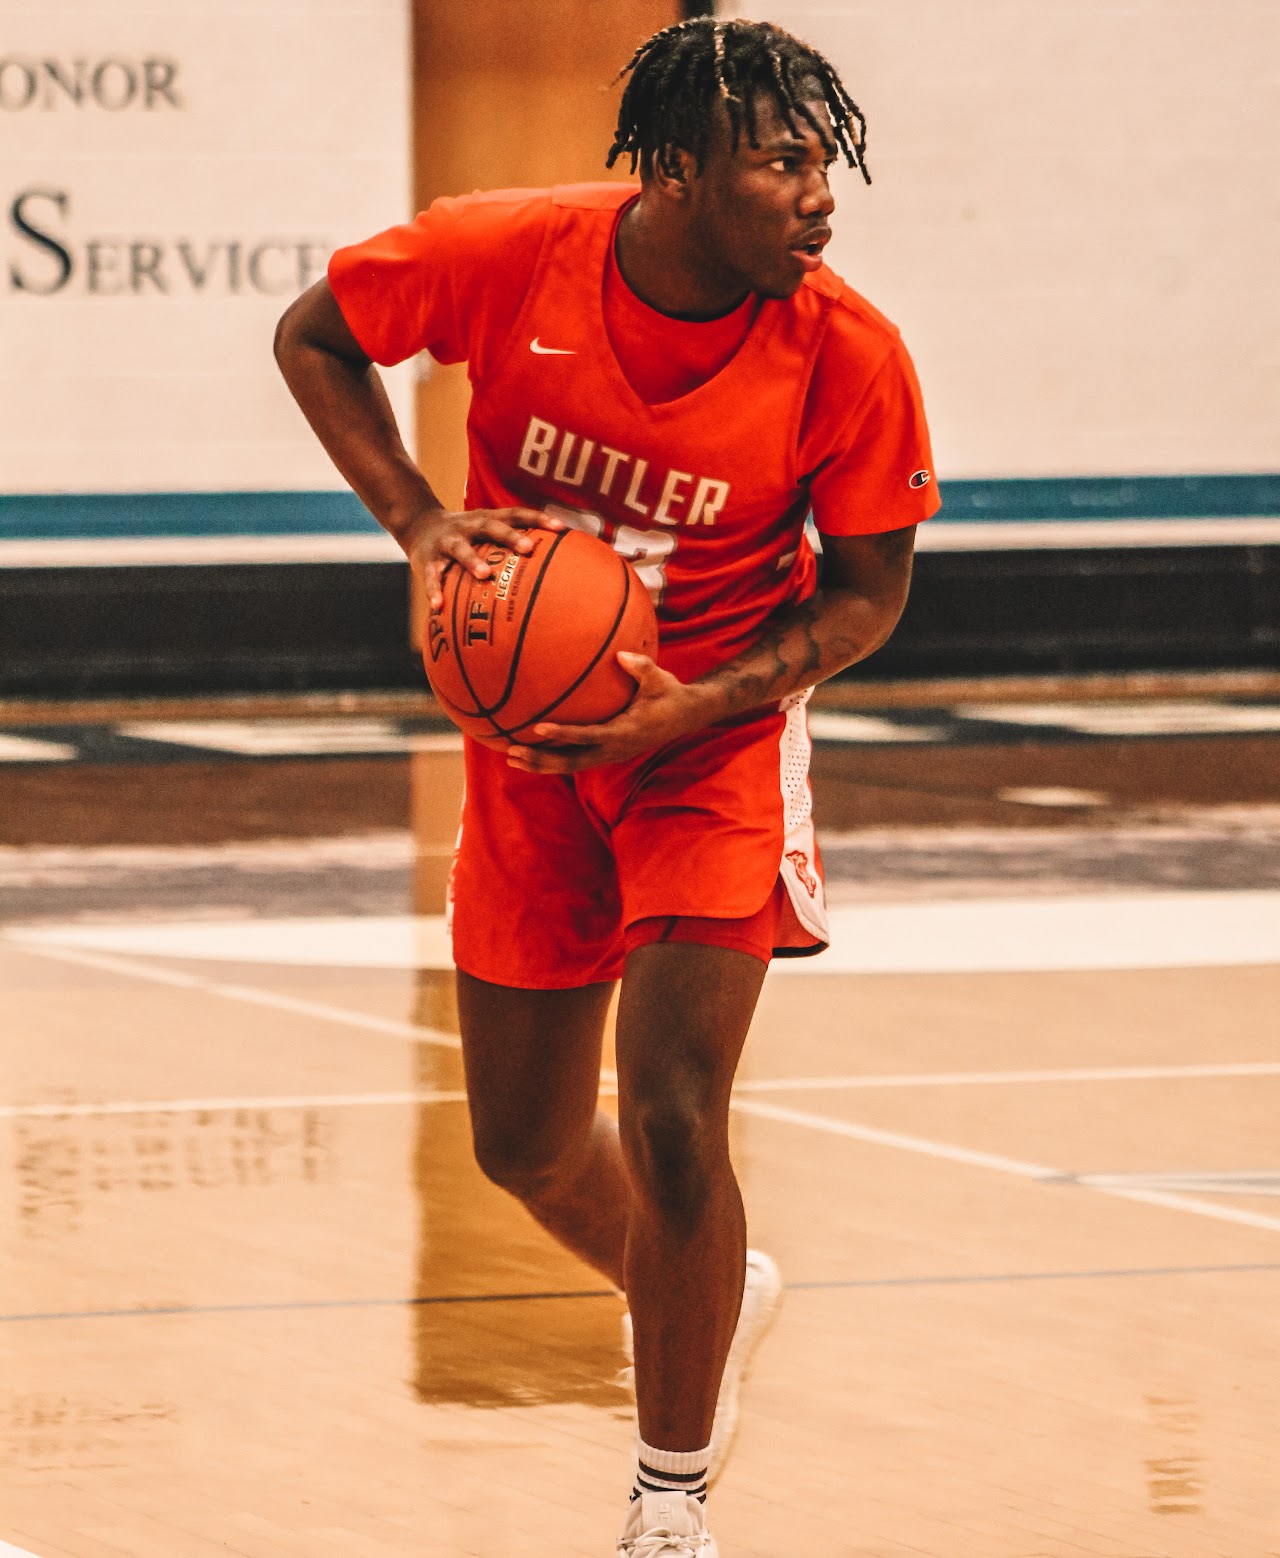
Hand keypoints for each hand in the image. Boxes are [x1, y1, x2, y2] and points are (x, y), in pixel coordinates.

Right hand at [400, 505, 564, 611]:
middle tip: (529, 548)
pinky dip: (434, 590)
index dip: (538, 518)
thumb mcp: (487, 530)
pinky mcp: (428, 559)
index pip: (516, 514)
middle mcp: (469, 526)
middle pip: (492, 527)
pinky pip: (432, 576)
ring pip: (461, 549)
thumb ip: (513, 542)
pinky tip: (438, 606)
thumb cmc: (467, 535)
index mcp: (487, 519)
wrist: (418, 524)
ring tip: (485, 575)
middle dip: (510, 536)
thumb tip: (555, 563)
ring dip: (473, 560)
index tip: (561, 528)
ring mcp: (448, 542)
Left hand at [506, 653, 722, 774]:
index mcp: (625, 734)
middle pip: (572, 762)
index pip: (589, 737)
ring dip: (541, 764)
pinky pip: (575, 759)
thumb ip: (641, 667)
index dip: (564, 735)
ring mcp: (609, 755)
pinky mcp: (605, 753)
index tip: (539, 728)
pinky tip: (530, 750)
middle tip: (513, 752)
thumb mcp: (660, 678)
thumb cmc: (670, 693)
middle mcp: (614, 750)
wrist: (685, 716)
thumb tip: (620, 654)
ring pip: (570, 766)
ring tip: (511, 758)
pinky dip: (552, 758)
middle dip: (541, 759)